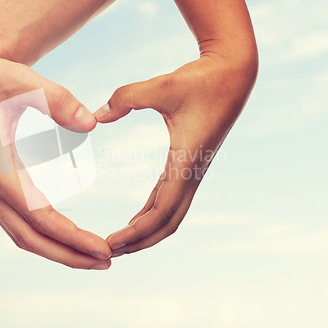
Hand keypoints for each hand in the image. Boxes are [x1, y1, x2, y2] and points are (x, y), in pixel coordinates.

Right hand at [0, 34, 111, 268]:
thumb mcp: (20, 80)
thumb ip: (57, 100)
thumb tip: (92, 124)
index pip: (39, 216)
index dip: (73, 237)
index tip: (104, 249)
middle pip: (29, 237)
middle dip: (68, 255)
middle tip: (107, 262)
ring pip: (19, 233)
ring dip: (55, 249)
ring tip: (90, 255)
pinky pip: (13, 219)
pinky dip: (40, 234)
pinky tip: (62, 232)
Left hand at [94, 55, 256, 255]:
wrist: (232, 74)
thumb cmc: (200, 79)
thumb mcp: (161, 86)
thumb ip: (126, 98)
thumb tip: (95, 116)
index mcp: (186, 163)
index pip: (161, 211)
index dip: (136, 232)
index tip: (109, 244)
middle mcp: (192, 173)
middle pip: (166, 223)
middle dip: (139, 242)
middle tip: (107, 253)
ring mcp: (193, 171)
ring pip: (170, 214)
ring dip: (146, 231)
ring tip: (119, 242)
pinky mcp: (189, 164)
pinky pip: (170, 198)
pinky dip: (152, 213)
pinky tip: (136, 218)